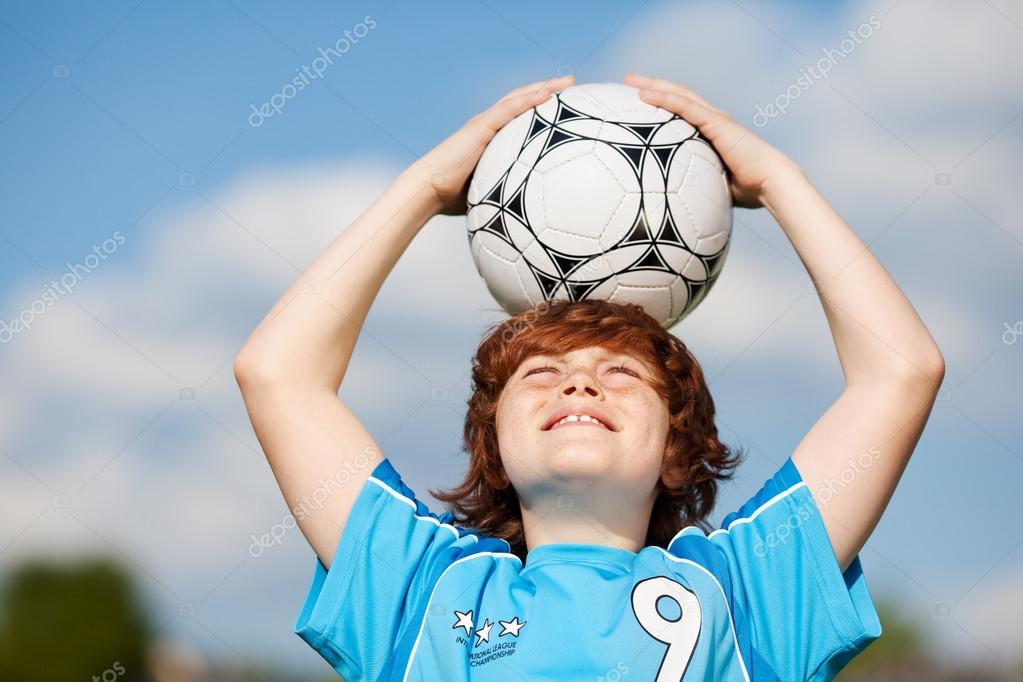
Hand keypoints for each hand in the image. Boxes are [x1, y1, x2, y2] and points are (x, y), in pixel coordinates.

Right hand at [411, 75, 575, 216]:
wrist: (429, 190)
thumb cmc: (452, 198)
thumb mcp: (487, 193)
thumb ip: (504, 194)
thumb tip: (523, 215)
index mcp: (491, 139)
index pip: (519, 117)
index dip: (540, 108)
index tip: (563, 105)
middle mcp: (489, 126)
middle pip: (523, 101)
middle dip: (548, 91)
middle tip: (573, 85)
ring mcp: (485, 124)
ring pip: (519, 99)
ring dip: (544, 88)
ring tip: (569, 82)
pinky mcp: (481, 127)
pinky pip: (510, 109)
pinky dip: (530, 99)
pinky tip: (548, 94)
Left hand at [624, 73, 798, 208]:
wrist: (771, 183)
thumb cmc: (749, 190)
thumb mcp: (714, 185)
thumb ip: (698, 186)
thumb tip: (679, 205)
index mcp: (712, 132)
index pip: (683, 111)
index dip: (662, 102)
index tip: (639, 101)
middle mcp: (712, 120)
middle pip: (677, 96)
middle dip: (652, 86)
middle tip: (628, 81)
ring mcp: (714, 118)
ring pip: (678, 94)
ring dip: (653, 86)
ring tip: (629, 80)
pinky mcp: (716, 122)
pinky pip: (684, 106)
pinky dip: (664, 98)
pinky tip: (644, 94)